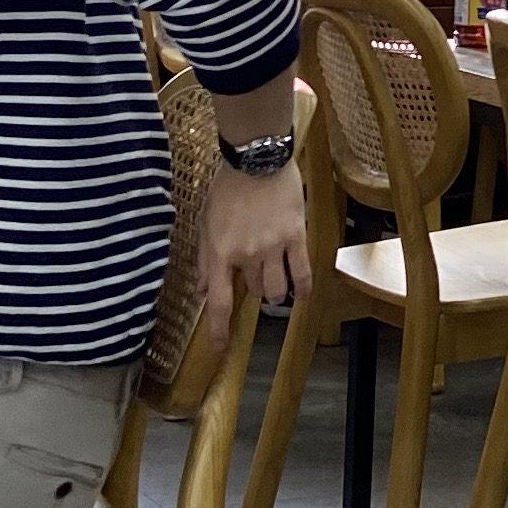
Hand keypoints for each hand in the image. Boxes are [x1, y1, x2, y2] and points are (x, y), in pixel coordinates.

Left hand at [198, 158, 309, 349]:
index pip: (219, 302)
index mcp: (221, 252)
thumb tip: (203, 289)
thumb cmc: (227, 188)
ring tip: (275, 286)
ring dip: (275, 292)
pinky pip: (302, 272)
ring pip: (277, 288)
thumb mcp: (206, 222)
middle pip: (254, 291)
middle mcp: (247, 255)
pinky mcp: (296, 236)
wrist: (257, 159)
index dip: (218, 330)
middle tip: (253, 279)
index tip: (219, 348)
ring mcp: (274, 247)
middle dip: (252, 290)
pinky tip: (303, 297)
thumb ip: (206, 258)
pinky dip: (304, 288)